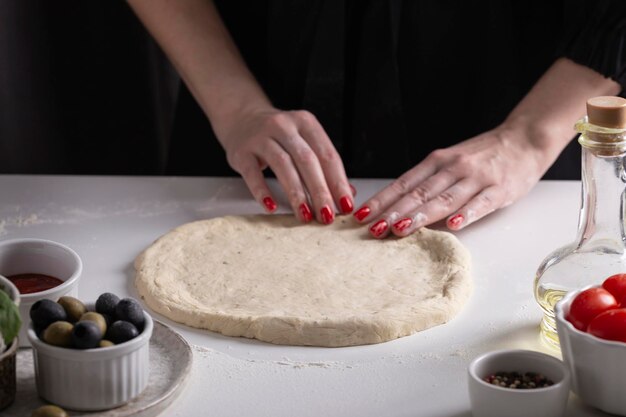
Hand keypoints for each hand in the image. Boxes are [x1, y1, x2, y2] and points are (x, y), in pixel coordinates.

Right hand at [220, 107, 353, 223]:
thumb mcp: (303, 142)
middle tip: (327, 215)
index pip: (327, 154)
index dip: (338, 182)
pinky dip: (262, 191)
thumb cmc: (278, 136)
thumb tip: (348, 193)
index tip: (345, 205)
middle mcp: (284, 126)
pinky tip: (271, 206)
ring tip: (305, 215)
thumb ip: (324, 165)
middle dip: (320, 190)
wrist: (242, 118)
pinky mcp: (242, 151)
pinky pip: (253, 173)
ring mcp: (261, 137)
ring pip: (283, 165)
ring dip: (296, 193)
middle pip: (307, 160)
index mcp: (306, 123)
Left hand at [353, 125, 547, 237]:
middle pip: (419, 192)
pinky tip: (452, 226)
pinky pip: (480, 203)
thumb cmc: (482, 155)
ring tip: (400, 229)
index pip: (405, 182)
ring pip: (444, 199)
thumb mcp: (450, 161)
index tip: (363, 214)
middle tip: (374, 228)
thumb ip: (428, 181)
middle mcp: (453, 167)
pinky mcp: (499, 190)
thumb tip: (396, 204)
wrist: (524, 139)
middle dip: (394, 211)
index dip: (383, 199)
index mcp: (437, 160)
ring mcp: (476, 178)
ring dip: (420, 215)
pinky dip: (466, 215)